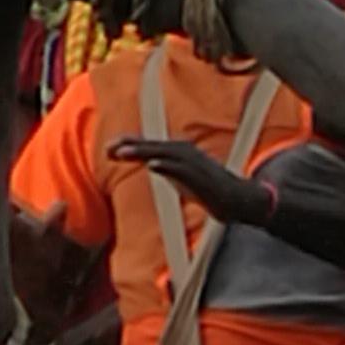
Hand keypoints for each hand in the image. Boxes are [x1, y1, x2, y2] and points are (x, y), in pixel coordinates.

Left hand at [110, 134, 274, 229]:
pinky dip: (167, 166)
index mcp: (178, 152)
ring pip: (165, 155)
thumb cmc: (206, 186)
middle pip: (154, 147)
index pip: (150, 146)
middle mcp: (186, 153)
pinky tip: (152, 165)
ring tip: (122, 153)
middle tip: (108, 149)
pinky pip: (182, 170)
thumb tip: (146, 162)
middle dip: (131, 146)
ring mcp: (194, 164)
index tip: (107, 149)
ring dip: (143, 152)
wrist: (237, 200)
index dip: (129, 144)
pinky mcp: (202, 178)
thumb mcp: (179, 175)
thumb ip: (163, 167)